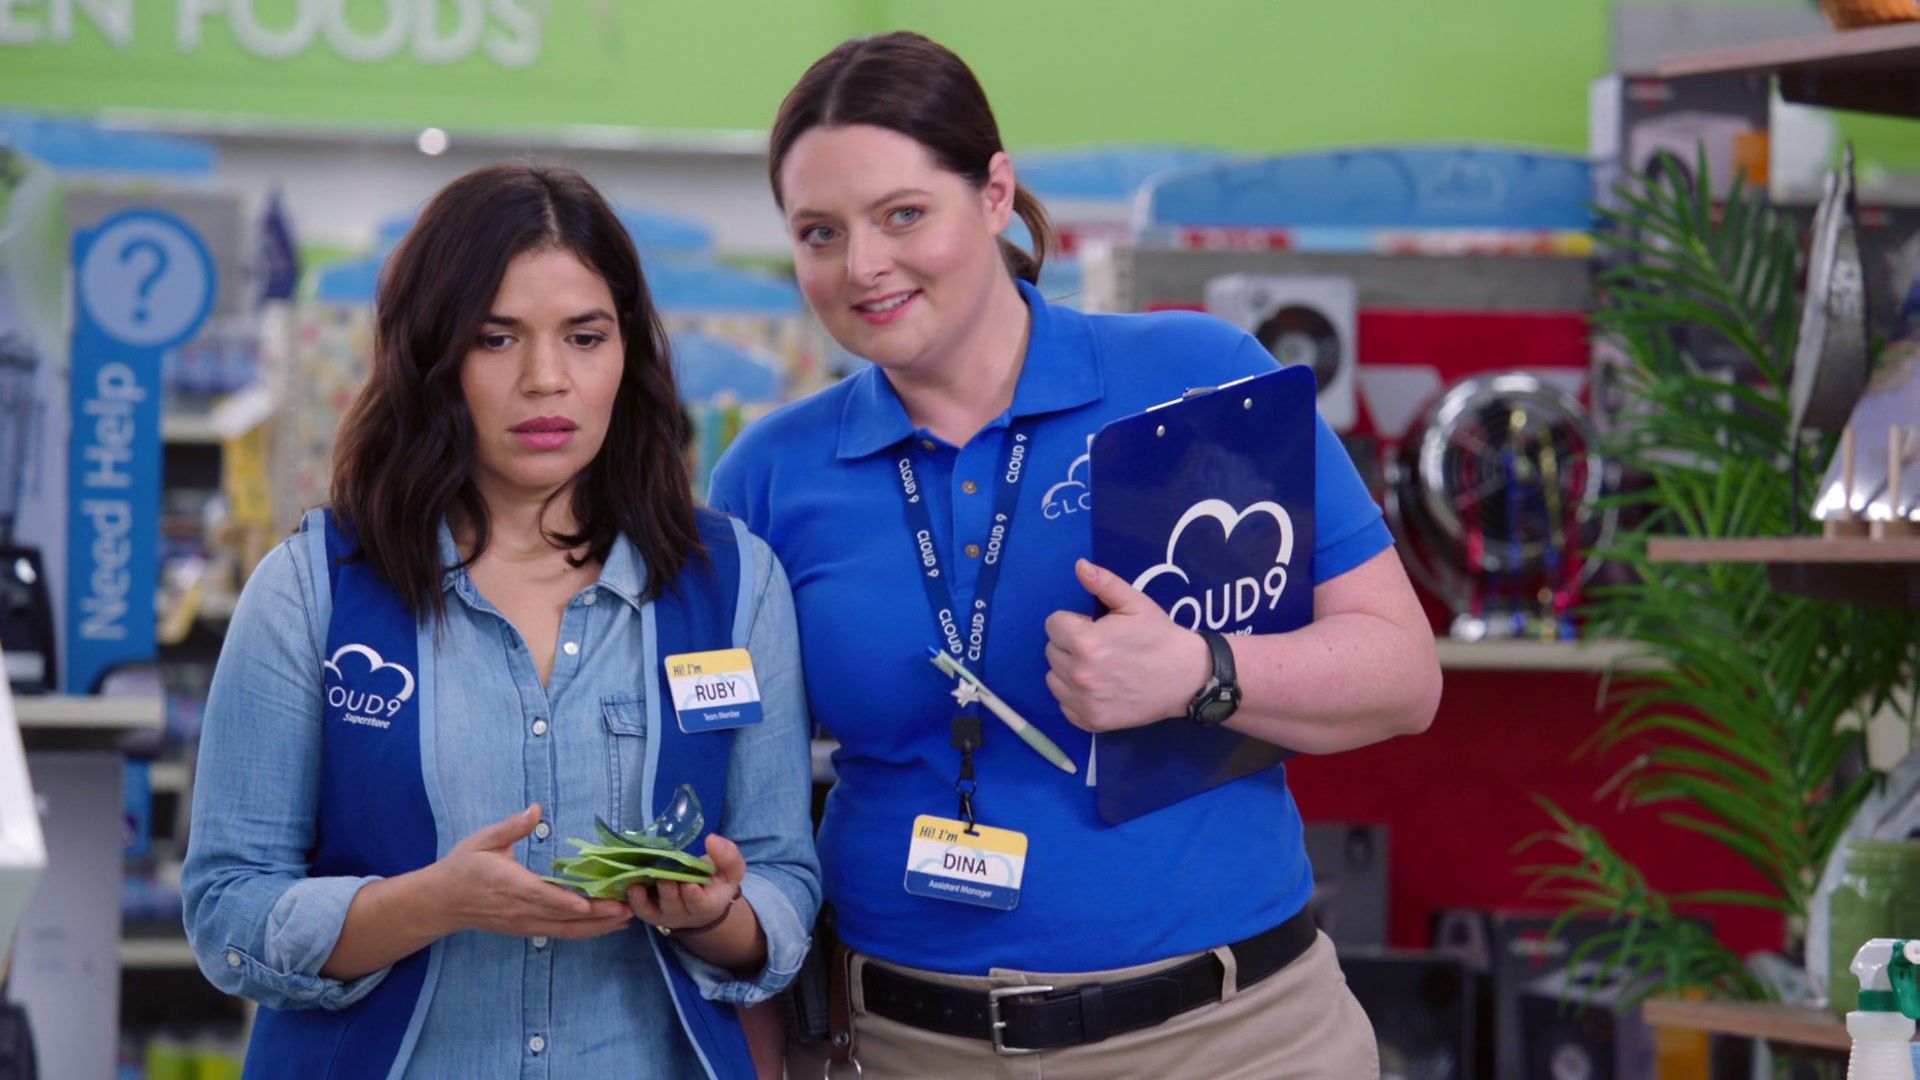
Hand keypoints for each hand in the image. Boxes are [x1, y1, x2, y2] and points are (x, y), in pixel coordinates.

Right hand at [434, 805, 633, 939]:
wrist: (442, 901)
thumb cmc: (464, 866)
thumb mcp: (483, 840)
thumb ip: (512, 827)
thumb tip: (536, 809)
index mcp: (509, 884)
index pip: (540, 895)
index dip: (564, 900)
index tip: (588, 903)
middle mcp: (519, 909)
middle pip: (562, 916)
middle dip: (597, 914)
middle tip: (628, 907)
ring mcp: (524, 923)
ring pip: (565, 929)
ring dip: (597, 926)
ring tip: (627, 918)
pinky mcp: (527, 930)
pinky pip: (560, 933)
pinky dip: (585, 931)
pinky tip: (606, 926)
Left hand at [627, 834, 747, 933]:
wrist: (704, 901)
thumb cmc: (717, 882)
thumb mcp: (731, 870)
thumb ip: (727, 856)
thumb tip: (712, 839)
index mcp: (707, 904)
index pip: (699, 904)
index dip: (694, 896)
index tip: (690, 884)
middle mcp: (683, 913)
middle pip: (673, 906)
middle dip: (668, 892)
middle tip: (663, 877)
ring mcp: (664, 914)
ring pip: (652, 910)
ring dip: (644, 898)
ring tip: (637, 884)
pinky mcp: (649, 911)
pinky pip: (638, 909)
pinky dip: (632, 900)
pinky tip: (629, 885)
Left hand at [1044, 558, 1211, 731]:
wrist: (1188, 678)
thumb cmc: (1160, 636)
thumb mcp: (1135, 603)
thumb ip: (1104, 583)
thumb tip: (1079, 565)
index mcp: (1086, 642)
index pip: (1053, 624)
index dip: (1074, 621)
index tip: (1095, 626)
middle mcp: (1080, 674)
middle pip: (1051, 650)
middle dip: (1070, 643)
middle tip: (1101, 646)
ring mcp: (1084, 701)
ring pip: (1053, 678)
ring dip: (1068, 669)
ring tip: (1099, 666)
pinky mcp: (1091, 722)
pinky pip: (1064, 704)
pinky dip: (1075, 696)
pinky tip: (1099, 687)